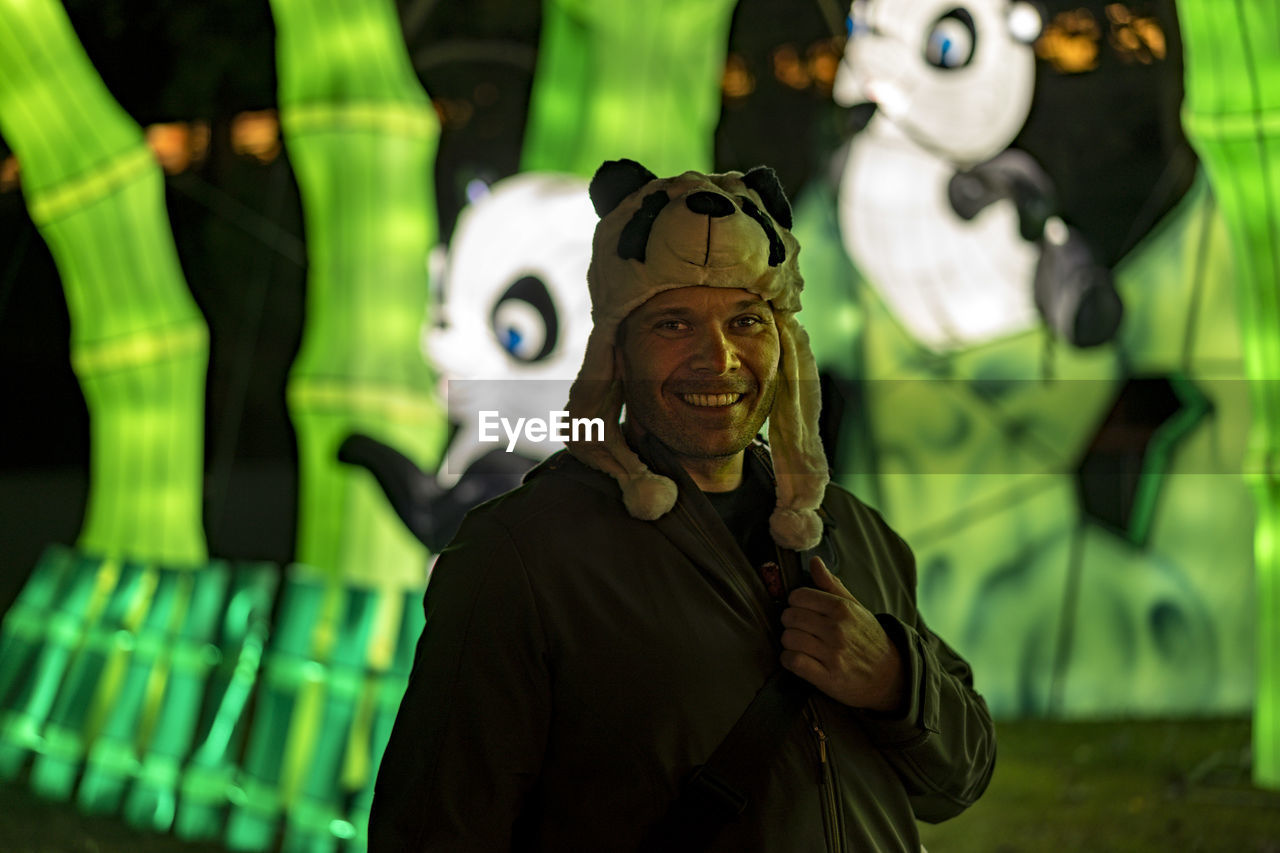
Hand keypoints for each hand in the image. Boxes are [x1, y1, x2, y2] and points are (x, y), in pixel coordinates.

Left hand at [780, 556, 906, 711]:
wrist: (889, 675)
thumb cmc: (868, 638)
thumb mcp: (855, 608)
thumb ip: (832, 585)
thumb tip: (814, 561)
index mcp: (843, 609)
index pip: (798, 596)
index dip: (795, 603)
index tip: (802, 610)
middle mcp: (838, 630)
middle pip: (790, 617)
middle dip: (790, 623)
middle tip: (801, 629)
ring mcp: (833, 654)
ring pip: (788, 639)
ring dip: (789, 642)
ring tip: (800, 644)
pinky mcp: (827, 677)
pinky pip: (792, 661)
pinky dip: (789, 660)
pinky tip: (797, 659)